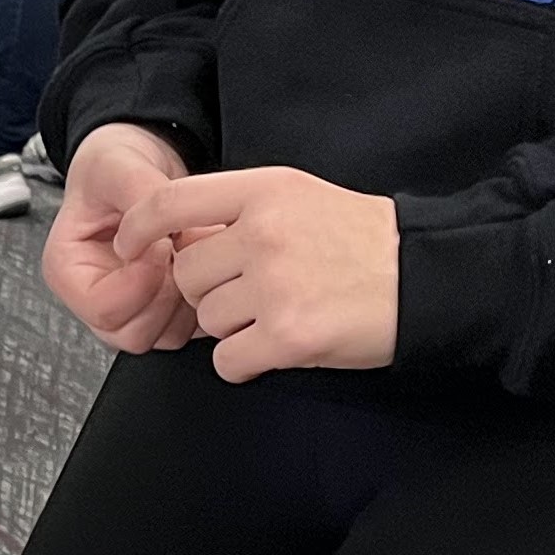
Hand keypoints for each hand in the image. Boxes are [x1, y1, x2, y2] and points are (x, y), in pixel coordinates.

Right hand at [40, 122, 196, 351]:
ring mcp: (126, 311)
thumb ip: (142, 197)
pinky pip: (186, 331)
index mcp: (68, 270)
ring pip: (162, 338)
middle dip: (167, 295)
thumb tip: (163, 237)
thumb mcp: (120, 166)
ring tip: (188, 254)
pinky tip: (200, 266)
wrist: (136, 164)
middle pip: (132, 335)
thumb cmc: (114, 167)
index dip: (142, 281)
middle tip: (178, 251)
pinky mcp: (156, 312)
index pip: (103, 309)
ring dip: (187, 301)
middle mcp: (93, 299)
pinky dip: (201, 303)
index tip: (159, 244)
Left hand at [114, 166, 398, 381]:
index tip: (129, 246)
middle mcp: (263, 233)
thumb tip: (183, 243)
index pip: (171, 202)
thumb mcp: (300, 197)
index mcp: (264, 191)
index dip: (138, 227)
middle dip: (208, 292)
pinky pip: (228, 361)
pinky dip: (245, 362)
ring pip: (207, 320)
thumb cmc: (364, 242)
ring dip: (232, 328)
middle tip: (253, 294)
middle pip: (186, 275)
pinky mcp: (288, 336)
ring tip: (279, 315)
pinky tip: (277, 347)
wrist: (426, 276)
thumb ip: (241, 212)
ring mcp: (275, 285)